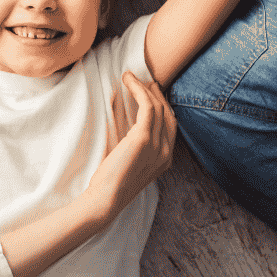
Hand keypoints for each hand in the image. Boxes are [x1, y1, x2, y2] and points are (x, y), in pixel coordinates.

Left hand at [83, 71, 176, 218]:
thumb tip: (123, 117)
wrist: (106, 199)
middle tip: (144, 81)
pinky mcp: (143, 139)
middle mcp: (165, 152)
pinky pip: (147, 106)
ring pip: (157, 106)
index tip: (150, 92)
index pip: (170, 125)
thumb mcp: (128, 161)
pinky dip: (138, 90)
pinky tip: (128, 81)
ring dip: (144, 88)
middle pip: (167, 113)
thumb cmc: (110, 183)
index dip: (163, 105)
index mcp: (164, 160)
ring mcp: (157, 146)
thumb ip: (131, 143)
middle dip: (157, 94)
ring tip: (130, 77)